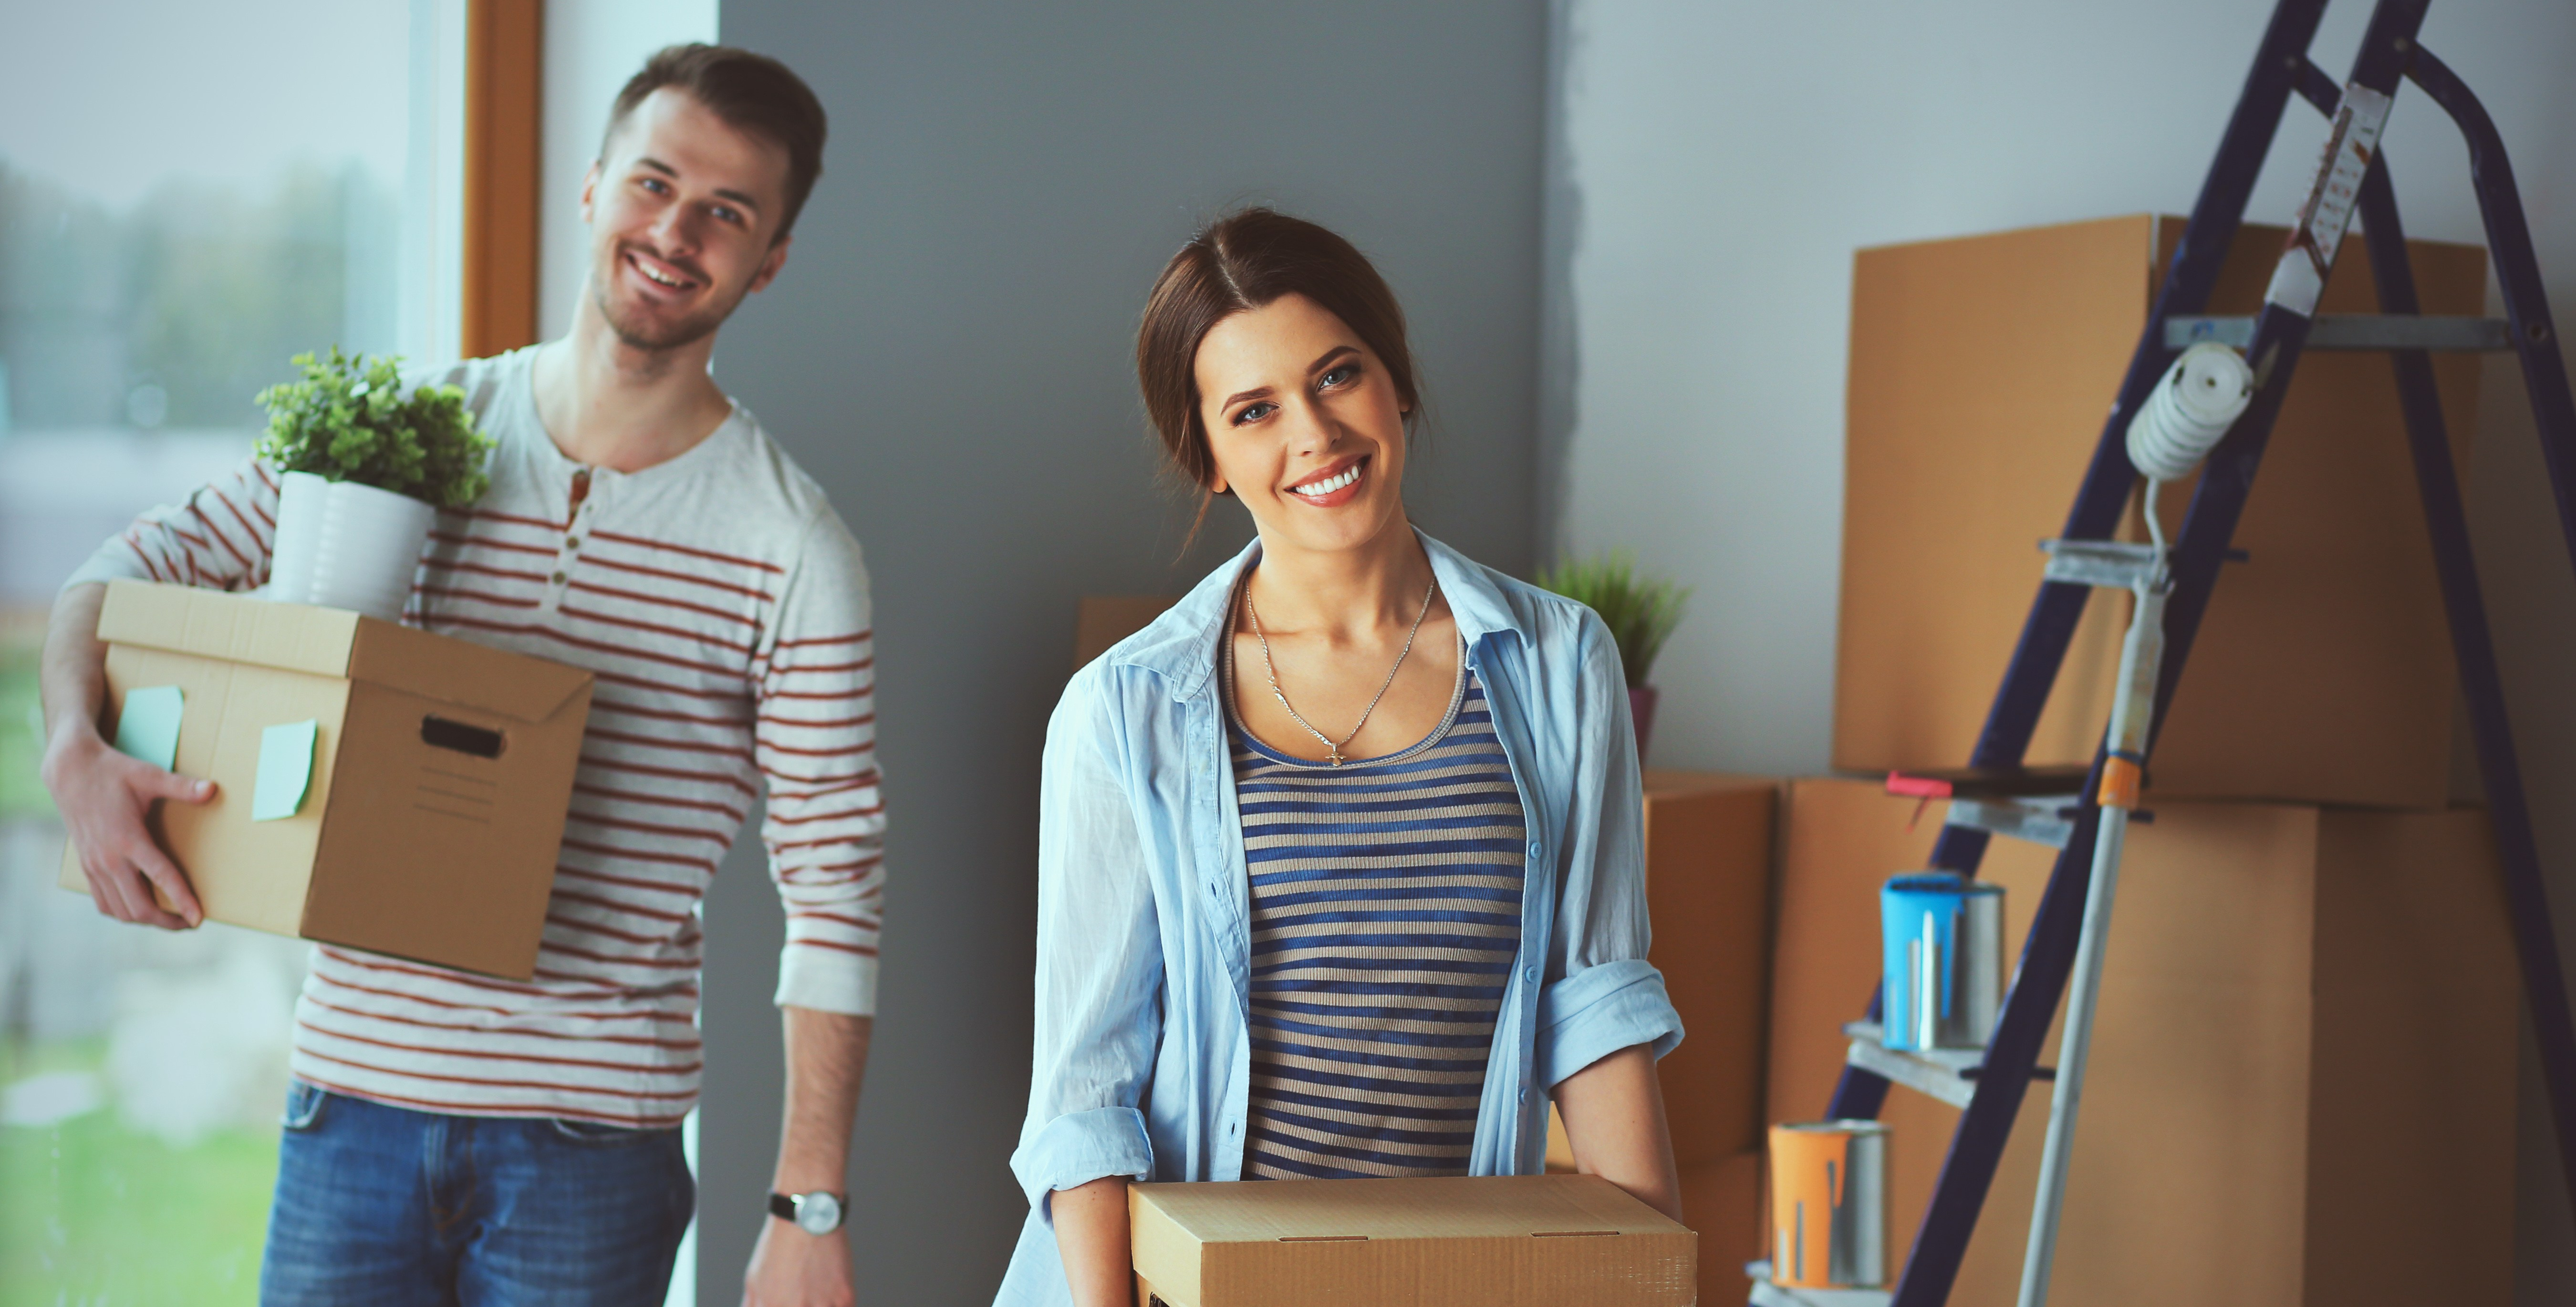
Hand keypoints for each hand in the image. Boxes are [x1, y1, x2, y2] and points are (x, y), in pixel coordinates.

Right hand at [41, 720, 214, 929]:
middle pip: (139, 907)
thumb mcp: (149, 775)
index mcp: (128, 839)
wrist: (70, 771)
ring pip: (120, 910)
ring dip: (146, 920)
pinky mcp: (86, 866)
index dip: (182, 901)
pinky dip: (123, 911)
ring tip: (171, 919)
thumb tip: (213, 789)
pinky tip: (140, 907)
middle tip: (191, 922)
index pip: (161, 878)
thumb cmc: (114, 772)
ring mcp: (94, 865)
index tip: (199, 919)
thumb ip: (182, 786)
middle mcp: (109, 859)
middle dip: (167, 921)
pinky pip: (103, 902)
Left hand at [743, 1217, 853, 1306]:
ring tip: (815, 1296)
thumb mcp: (754, 1280)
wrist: (806, 1217)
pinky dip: (838, 1306)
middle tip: (803, 1302)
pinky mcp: (845, 1297)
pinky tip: (832, 1299)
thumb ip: (753, 1306)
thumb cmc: (779, 1246)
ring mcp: (822, 1304)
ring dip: (820, 1306)